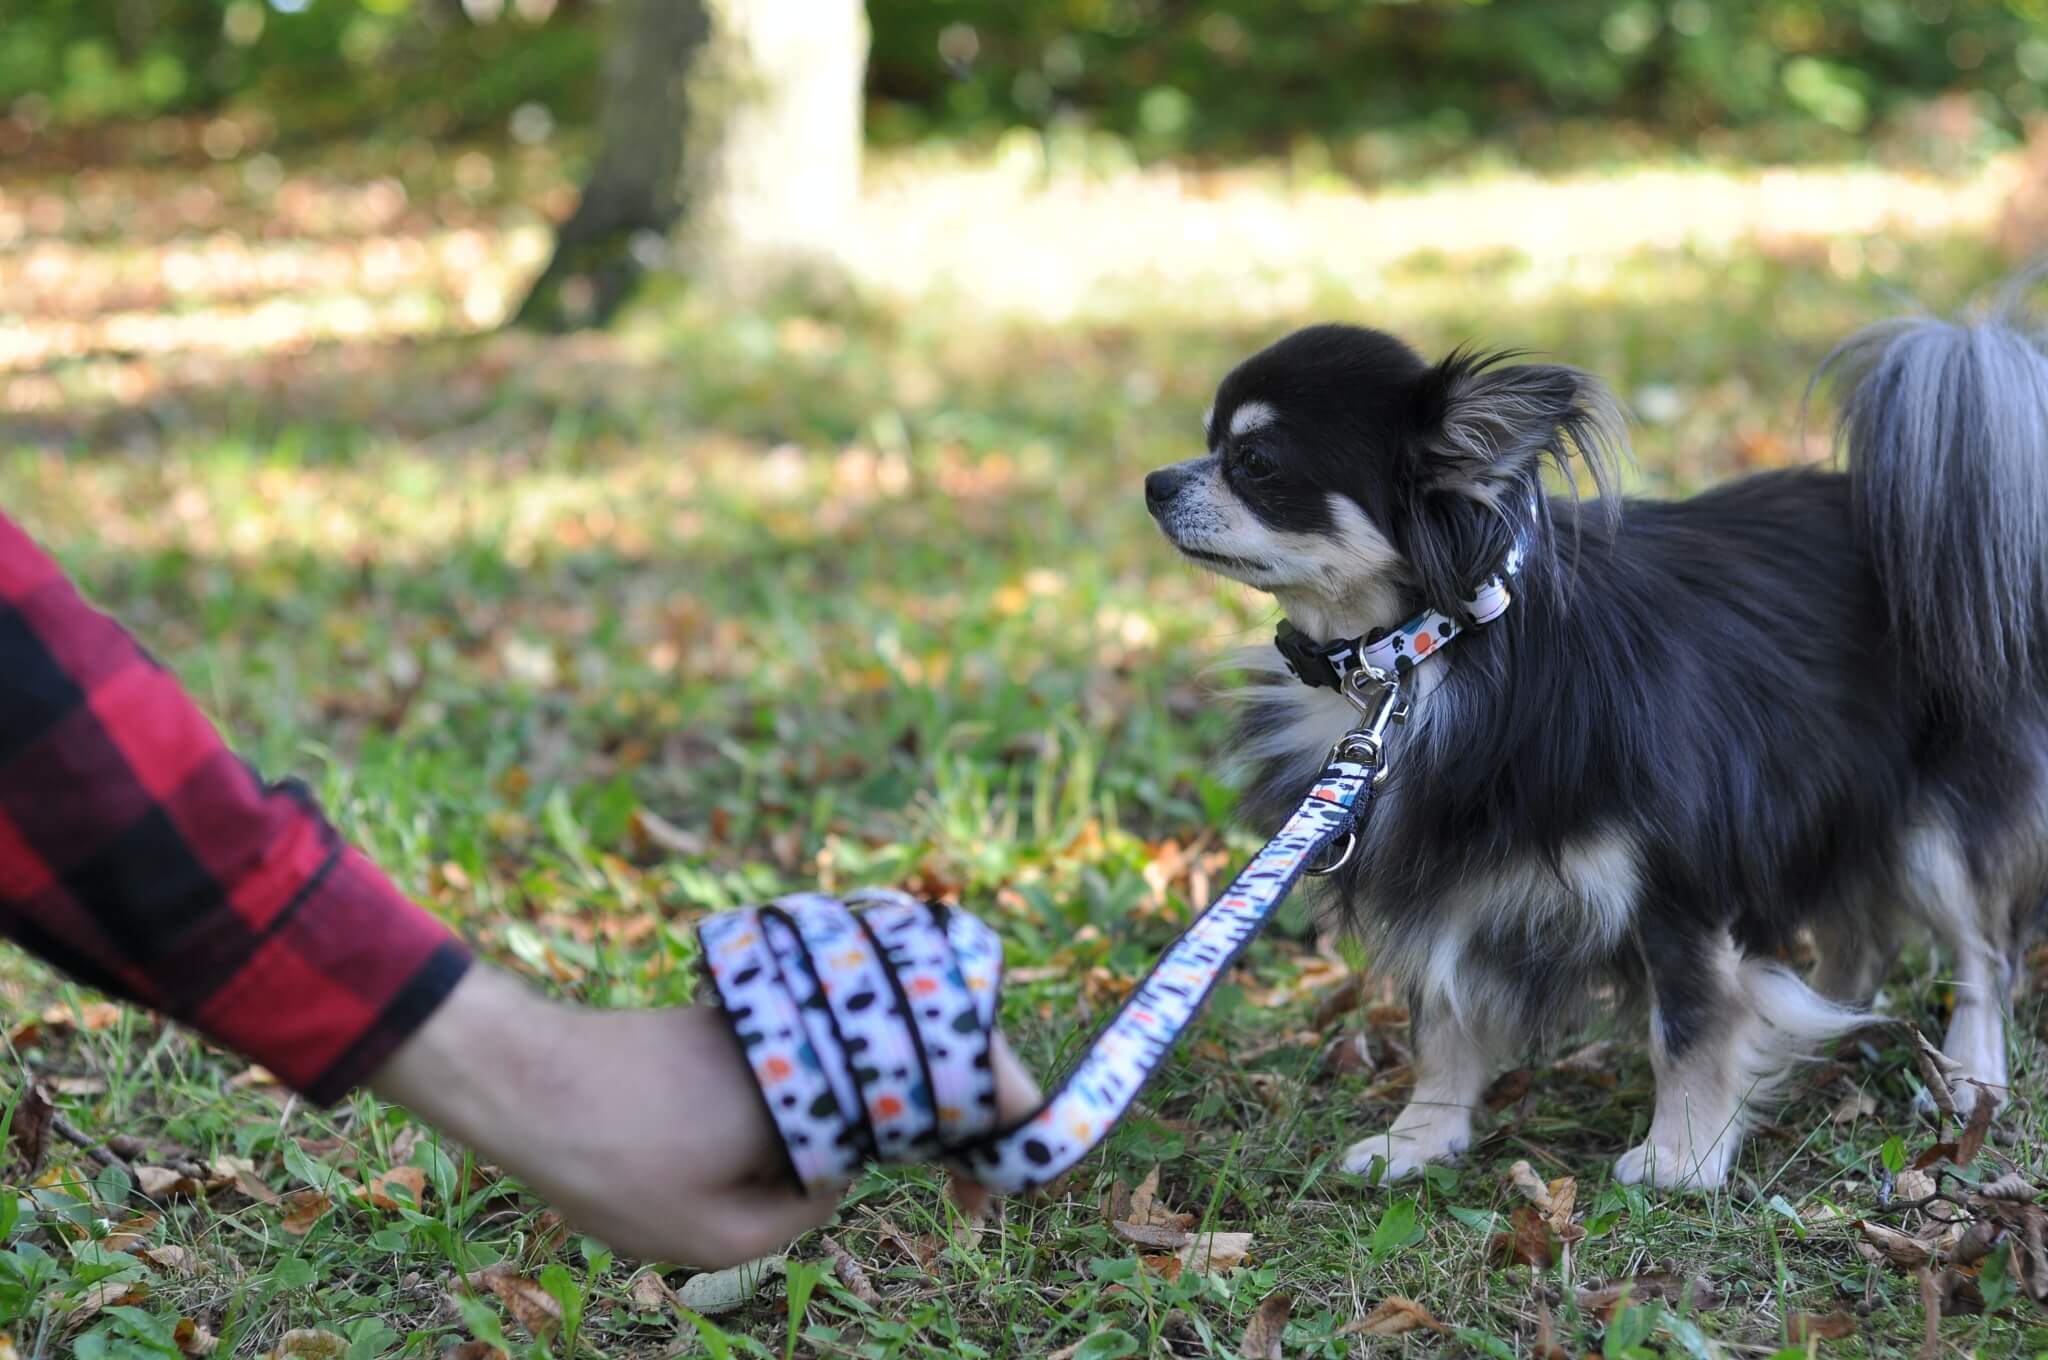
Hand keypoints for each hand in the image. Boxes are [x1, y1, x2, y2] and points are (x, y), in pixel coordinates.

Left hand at [368, 963, 1040, 1265]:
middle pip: (932, 1053)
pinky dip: (868, 1086)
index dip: (991, 1144)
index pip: (939, 1098)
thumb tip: (834, 1175)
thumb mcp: (709, 1237)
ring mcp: (782, 1026)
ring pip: (886, 1050)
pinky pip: (836, 1050)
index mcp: (814, 1087)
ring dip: (922, 1101)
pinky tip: (869, 1139)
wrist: (526, 1080)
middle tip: (974, 1194)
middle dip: (977, 1111)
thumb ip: (796, 1219)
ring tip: (941, 1168)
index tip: (984, 1206)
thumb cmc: (609, 1162)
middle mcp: (810, 1038)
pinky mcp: (750, 1027)